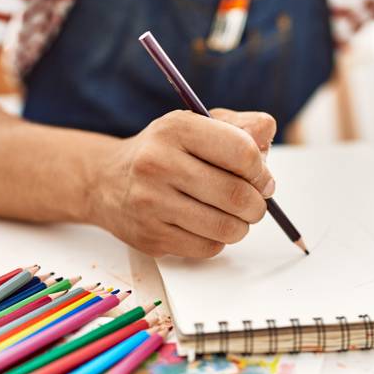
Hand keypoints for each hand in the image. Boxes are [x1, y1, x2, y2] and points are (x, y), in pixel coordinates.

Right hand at [96, 109, 275, 257]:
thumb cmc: (165, 151)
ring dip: (241, 225)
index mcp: (176, 129)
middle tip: (256, 203)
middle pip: (236, 194)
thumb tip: (266, 131)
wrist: (107, 180)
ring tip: (234, 216)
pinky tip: (207, 226)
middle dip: (258, 204)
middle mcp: (158, 163)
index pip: (241, 151)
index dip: (261, 170)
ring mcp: (150, 202)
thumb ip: (239, 126)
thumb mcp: (197, 125)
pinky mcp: (150, 236)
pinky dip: (218, 240)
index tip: (262, 178)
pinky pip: (207, 248)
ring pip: (225, 227)